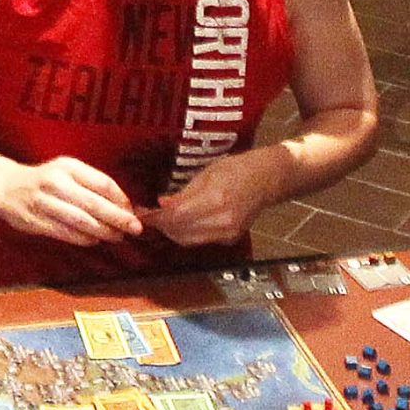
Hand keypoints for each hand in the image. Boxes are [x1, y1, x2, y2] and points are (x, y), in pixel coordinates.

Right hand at [0, 154, 142, 245]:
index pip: (102, 183)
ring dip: (104, 231)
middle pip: (94, 203)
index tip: (133, 211)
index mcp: (67, 167)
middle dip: (118, 218)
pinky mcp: (35, 221)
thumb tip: (124, 206)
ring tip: (117, 237)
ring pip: (81, 221)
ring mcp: (44, 203)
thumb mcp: (66, 171)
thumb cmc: (44, 180)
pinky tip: (95, 240)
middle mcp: (56, 182)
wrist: (3, 185)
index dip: (121, 199)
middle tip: (135, 228)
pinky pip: (66, 233)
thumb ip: (91, 185)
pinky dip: (84, 239)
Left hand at [149, 148, 279, 247]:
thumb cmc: (237, 169)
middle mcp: (221, 220)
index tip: (143, 213)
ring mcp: (227, 233)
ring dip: (171, 231)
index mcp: (215, 199)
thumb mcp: (206, 173)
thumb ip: (183, 193)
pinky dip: (187, 233)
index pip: (176, 216)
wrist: (267, 179)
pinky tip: (182, 223)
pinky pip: (200, 240)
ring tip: (162, 219)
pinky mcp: (230, 239)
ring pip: (188, 240)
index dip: (156, 217)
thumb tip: (162, 204)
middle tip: (149, 216)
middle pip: (179, 232)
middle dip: (161, 226)